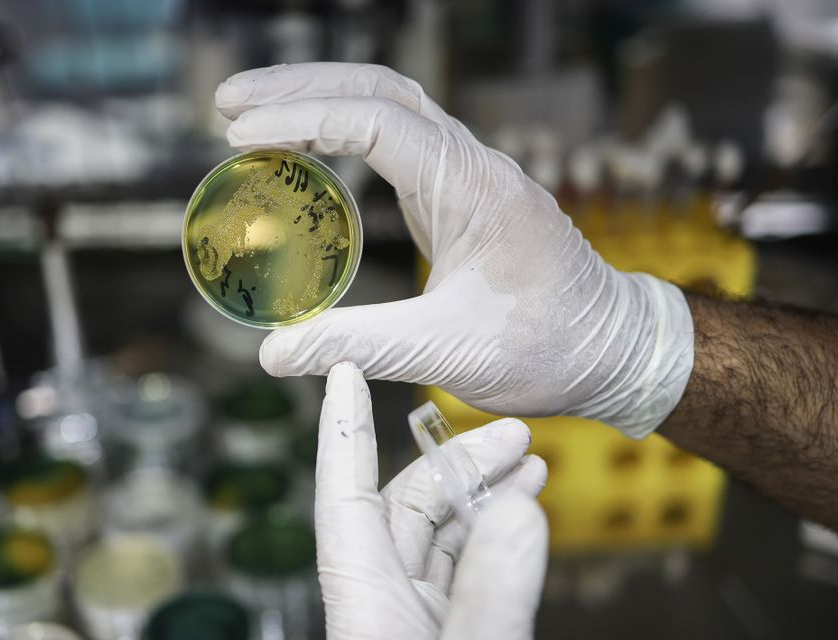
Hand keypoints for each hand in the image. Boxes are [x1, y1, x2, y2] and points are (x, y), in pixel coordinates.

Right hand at [216, 62, 692, 437]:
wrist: (612, 348)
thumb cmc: (548, 347)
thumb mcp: (449, 351)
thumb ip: (360, 345)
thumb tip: (273, 354)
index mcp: (473, 186)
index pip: (376, 121)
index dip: (301, 119)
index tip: (238, 135)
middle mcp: (471, 165)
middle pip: (379, 90)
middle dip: (300, 87)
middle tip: (225, 103)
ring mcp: (467, 176)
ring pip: (389, 107)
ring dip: (320, 101)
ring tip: (250, 116)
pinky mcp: (460, 197)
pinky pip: (396, 142)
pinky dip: (343, 134)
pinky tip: (306, 153)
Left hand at [314, 362, 553, 639]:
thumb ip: (496, 592)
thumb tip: (514, 507)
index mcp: (364, 615)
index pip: (343, 501)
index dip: (340, 433)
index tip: (341, 373)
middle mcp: (383, 613)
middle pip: (403, 509)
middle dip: (452, 462)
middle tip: (515, 433)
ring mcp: (418, 630)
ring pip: (439, 537)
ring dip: (480, 495)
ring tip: (531, 464)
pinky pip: (466, 571)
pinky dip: (495, 536)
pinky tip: (525, 516)